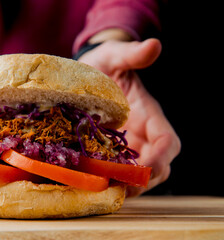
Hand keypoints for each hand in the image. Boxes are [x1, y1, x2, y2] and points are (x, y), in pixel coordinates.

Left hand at [78, 39, 180, 196]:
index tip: (145, 169)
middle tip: (118, 189)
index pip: (167, 142)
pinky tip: (89, 183)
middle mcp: (141, 134)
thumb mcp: (115, 55)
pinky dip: (107, 180)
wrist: (87, 71)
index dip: (161, 158)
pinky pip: (114, 171)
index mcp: (149, 114)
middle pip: (156, 167)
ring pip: (136, 175)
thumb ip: (131, 54)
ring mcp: (125, 145)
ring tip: (101, 190)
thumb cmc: (104, 63)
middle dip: (141, 181)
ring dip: (123, 186)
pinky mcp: (108, 150)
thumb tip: (154, 45)